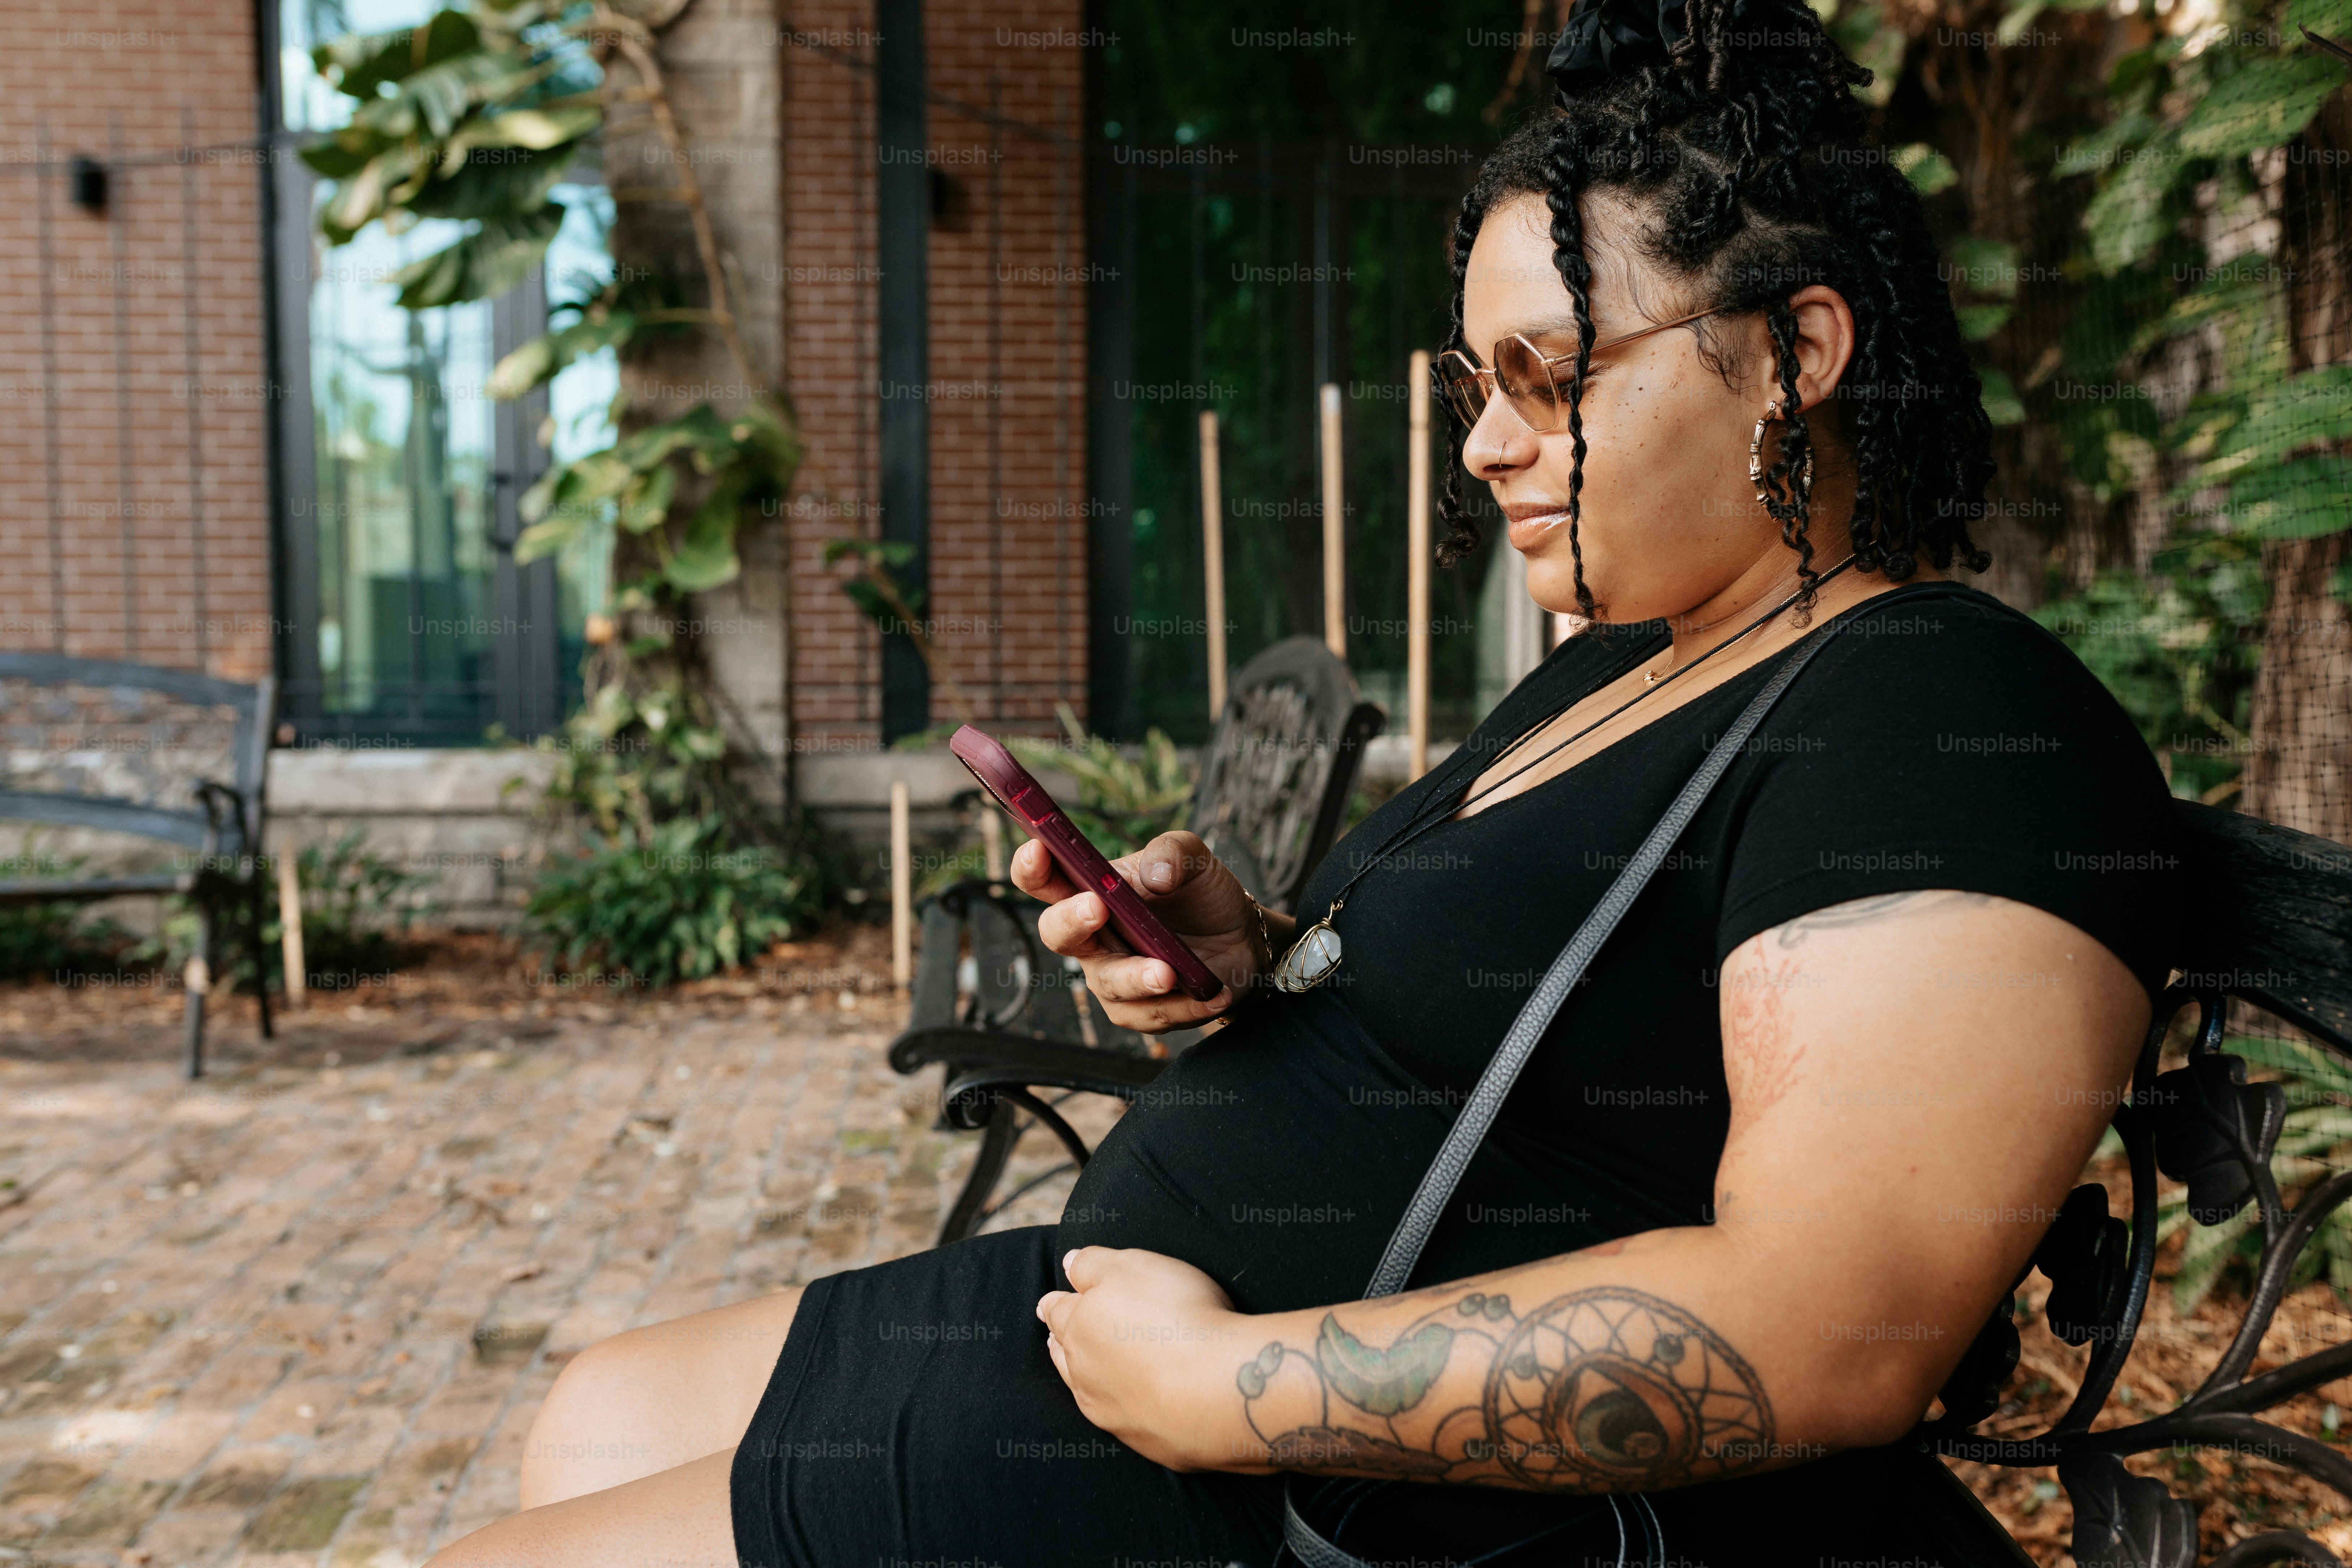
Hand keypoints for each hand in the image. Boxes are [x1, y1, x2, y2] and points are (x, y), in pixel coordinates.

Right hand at [1009, 830, 1281, 1032]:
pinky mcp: (1139, 1010)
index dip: (1032, 867)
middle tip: (1097, 908)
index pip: (1046, 878)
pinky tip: (1215, 993)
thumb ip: (1173, 852)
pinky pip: (1152, 1014)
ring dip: (1139, 978)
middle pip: (1058, 933)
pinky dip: (1187, 1005)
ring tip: (1170, 972)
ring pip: (1110, 983)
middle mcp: (1091, 936)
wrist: (1240, 938)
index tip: (1038, 850)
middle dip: (1073, 920)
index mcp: (1091, 890)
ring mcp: (1111, 975)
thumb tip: (1156, 875)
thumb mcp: (1194, 858)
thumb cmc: (1201, 894)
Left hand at [1035, 1245, 1270, 1473]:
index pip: (1058, 1310)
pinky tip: (1126, 1404)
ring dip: (1081, 1375)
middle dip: (1060, 1340)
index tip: (1049, 1302)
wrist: (1219, 1388)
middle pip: (1064, 1353)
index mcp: (1079, 1327)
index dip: (1056, 1302)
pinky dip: (1118, 1407)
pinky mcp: (1141, 1439)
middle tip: (1054, 1336)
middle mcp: (1085, 1373)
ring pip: (1084, 1389)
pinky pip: (1120, 1420)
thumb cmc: (1178, 1316)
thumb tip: (1069, 1263)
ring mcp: (1110, 1411)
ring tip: (1080, 1369)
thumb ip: (1094, 1263)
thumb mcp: (1133, 1266)